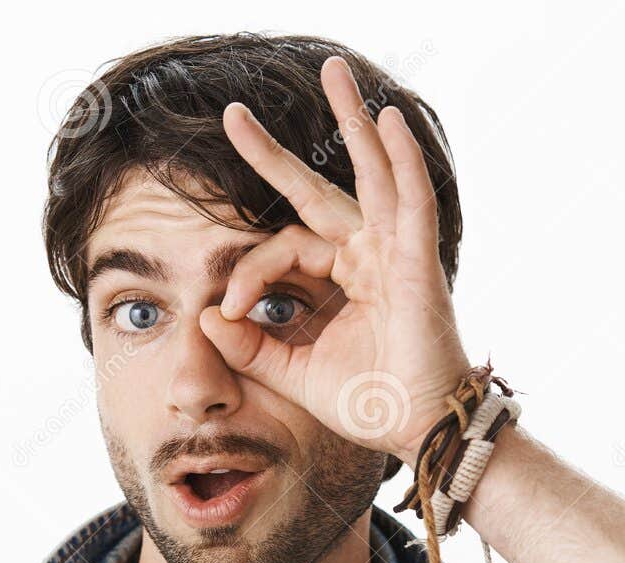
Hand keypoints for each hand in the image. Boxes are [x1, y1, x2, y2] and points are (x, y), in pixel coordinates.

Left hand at [199, 55, 471, 464]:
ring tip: (334, 72)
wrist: (413, 429)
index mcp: (338, 278)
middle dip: (275, 153)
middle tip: (232, 113)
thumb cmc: (367, 401)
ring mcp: (393, 252)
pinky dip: (402, 160)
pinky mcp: (417, 262)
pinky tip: (389, 121)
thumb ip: (251, 345)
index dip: (249, 274)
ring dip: (353, 122)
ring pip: (371, 173)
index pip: (281, 251)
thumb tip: (206, 315)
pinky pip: (411, 200)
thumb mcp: (293, 371)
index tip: (229, 311)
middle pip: (317, 189)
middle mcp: (365, 255)